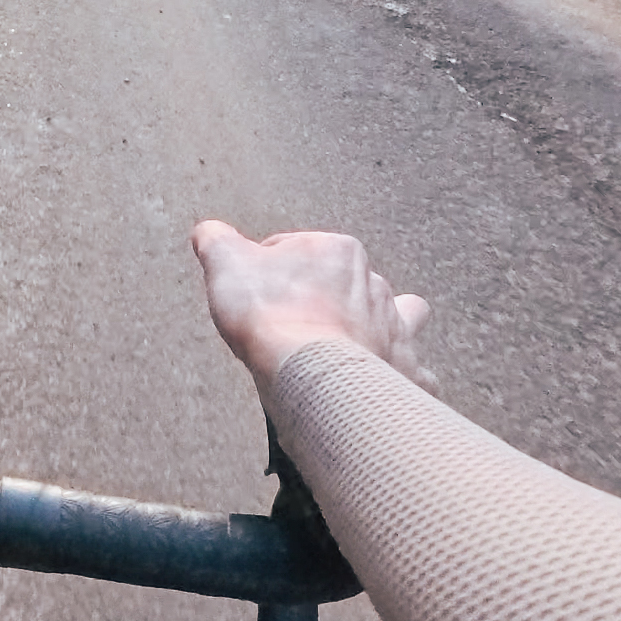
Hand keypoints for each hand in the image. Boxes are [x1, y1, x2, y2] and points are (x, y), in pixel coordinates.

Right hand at [189, 221, 435, 389]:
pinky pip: (412, 371)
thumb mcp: (226, 265)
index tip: (257, 295)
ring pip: (397, 317)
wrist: (311, 372)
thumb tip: (208, 229)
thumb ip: (217, 241)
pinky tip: (390, 390)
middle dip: (328, 297)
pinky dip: (403, 378)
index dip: (273, 269)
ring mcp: (394, 326)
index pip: (299, 249)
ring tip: (359, 346)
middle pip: (347, 283)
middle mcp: (373, 283)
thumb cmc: (271, 315)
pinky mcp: (404, 368)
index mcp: (336, 251)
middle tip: (297, 323)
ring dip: (380, 328)